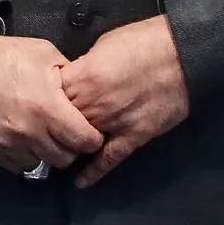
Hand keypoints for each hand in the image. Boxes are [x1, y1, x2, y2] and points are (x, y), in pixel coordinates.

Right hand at [0, 32, 103, 174]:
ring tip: (46, 136)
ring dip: (49, 153)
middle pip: (66, 158)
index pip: (85, 140)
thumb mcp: (43, 53)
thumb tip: (85, 90)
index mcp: (48, 107)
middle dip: (72, 147)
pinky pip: (20, 167)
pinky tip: (26, 141)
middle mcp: (31, 131)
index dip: (92, 137)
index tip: (89, 130)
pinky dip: (27, 157)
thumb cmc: (3, 57)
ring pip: (44, 164)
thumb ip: (69, 74)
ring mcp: (11, 144)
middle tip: (68, 133)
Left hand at [60, 16, 190, 187]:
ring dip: (69, 148)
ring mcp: (113, 123)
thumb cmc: (143, 42)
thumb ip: (84, 67)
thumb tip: (75, 79)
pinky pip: (109, 159)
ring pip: (80, 143)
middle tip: (45, 131)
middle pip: (60, 123)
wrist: (181, 54)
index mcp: (82, 78)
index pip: (49, 96)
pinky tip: (80, 182)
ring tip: (56, 154)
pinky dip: (94, 172)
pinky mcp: (134, 136)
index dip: (44, 100)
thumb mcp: (102, 45)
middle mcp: (93, 105)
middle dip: (52, 126)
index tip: (42, 103)